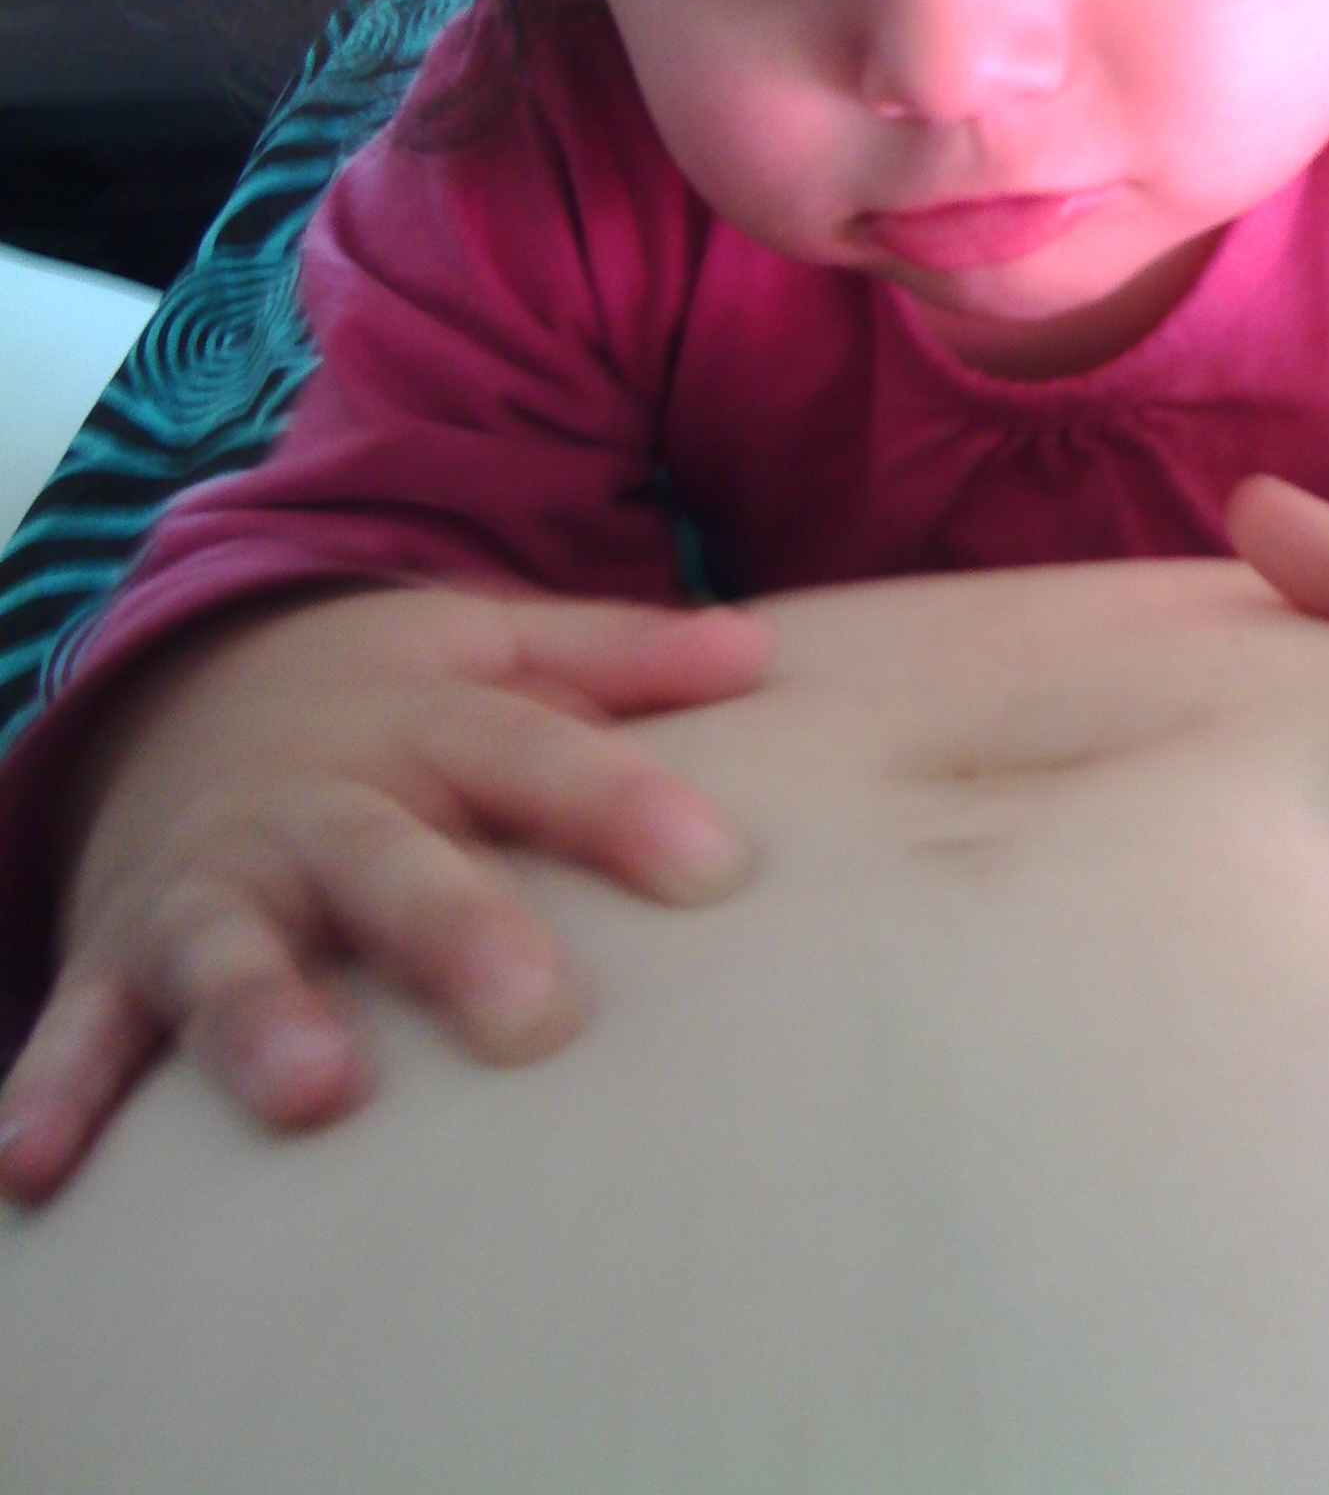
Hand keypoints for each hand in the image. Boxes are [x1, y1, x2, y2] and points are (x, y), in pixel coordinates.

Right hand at [0, 587, 773, 1204]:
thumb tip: (765, 650)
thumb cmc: (387, 700)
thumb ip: (621, 658)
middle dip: (452, 931)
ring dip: (262, 1018)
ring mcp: (215, 880)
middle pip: (389, 859)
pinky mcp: (124, 951)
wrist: (188, 689)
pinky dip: (55, 1090)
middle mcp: (319, 802)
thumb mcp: (492, 648)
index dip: (621, 804)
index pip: (534, 754)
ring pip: (234, 947)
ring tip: (314, 1095)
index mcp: (425, 725)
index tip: (714, 868)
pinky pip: (83, 1024)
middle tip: (531, 1015)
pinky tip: (36, 1170)